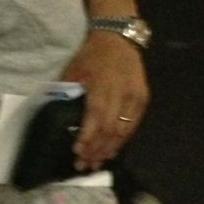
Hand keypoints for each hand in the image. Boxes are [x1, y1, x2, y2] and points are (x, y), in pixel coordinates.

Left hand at [62, 29, 149, 170]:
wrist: (118, 38)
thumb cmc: (91, 54)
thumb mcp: (74, 70)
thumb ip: (69, 93)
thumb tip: (60, 118)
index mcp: (102, 86)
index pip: (96, 119)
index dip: (87, 138)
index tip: (77, 153)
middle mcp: (121, 94)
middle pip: (110, 130)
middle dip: (96, 150)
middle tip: (84, 165)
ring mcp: (135, 97)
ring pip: (124, 131)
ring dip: (110, 149)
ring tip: (97, 163)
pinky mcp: (143, 98)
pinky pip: (134, 125)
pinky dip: (122, 140)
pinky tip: (112, 150)